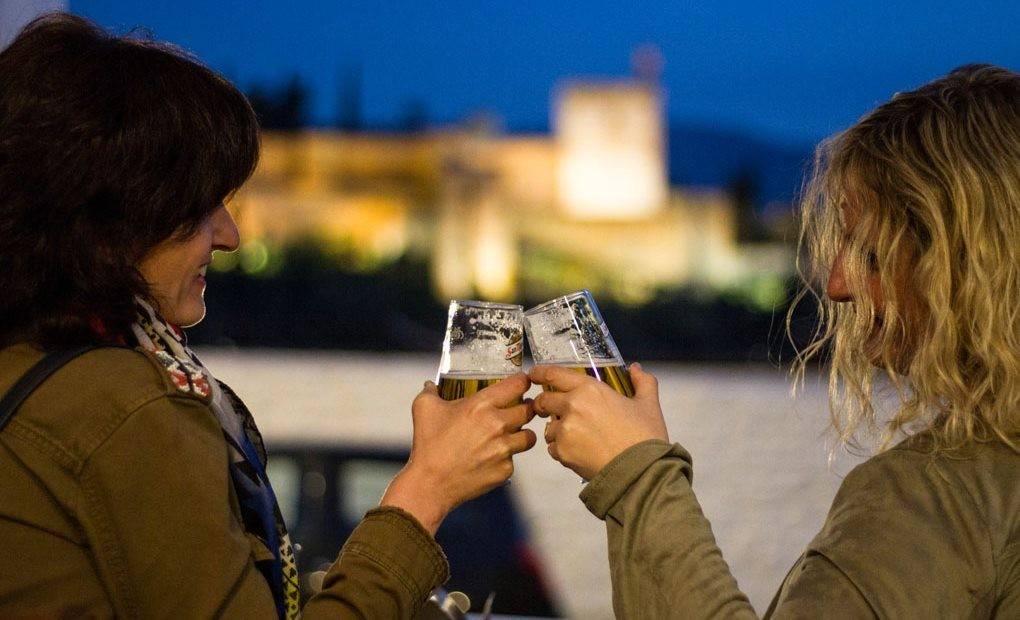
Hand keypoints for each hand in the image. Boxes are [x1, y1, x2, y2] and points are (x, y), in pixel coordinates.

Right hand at [380, 373, 536, 533]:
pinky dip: (506, 457)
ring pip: (529, 436)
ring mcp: (504, 449)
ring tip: (511, 434)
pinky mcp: (505, 470)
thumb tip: (431, 384)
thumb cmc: (428, 444)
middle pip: (529, 410)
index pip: (518, 385)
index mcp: (481, 405)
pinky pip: (514, 459)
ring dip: (522, 433)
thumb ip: (431, 390)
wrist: (430, 483)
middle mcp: (498, 425)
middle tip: (517, 409)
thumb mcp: (424, 408)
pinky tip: (491, 457)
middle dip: (525, 407)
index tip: (521, 383)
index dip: (522, 381)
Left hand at [530, 363, 667, 479]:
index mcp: (589, 390)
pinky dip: (561, 449)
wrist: (641, 472)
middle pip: (543, 400)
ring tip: (575, 437)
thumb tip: (636, 369)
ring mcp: (564, 431)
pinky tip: (578, 452)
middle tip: (551, 409)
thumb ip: (642, 382)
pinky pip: (553, 448)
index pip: (554, 374)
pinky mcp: (562, 453)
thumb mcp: (648, 404)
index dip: (540, 373)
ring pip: (548, 427)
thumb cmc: (645, 436)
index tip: (534, 374)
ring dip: (556, 430)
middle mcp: (571, 406)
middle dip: (544, 404)